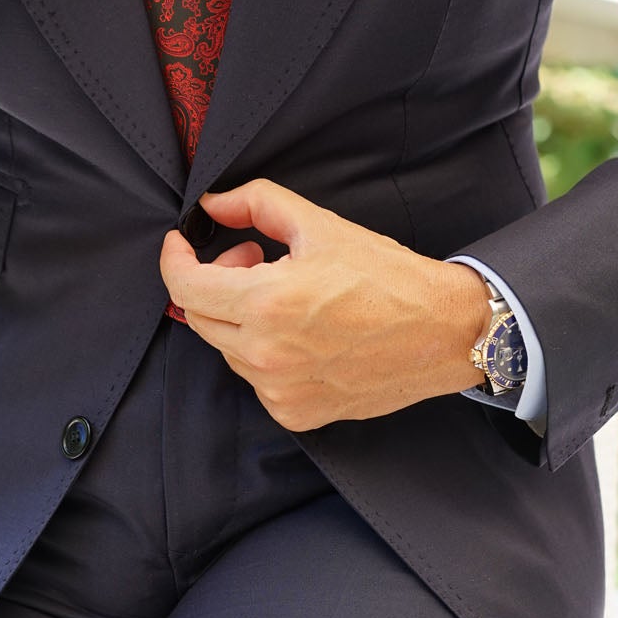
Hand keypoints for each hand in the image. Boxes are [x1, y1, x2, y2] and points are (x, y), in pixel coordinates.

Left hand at [160, 178, 489, 430]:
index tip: (181, 244)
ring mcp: (279, 390)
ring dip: (240, 317)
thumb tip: (212, 204)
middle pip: (199, 316)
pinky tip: (304, 333)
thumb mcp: (320, 225)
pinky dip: (266, 353)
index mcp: (266, 303)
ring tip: (286, 294)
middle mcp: (265, 354)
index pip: (184, 286)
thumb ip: (256, 203)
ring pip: (227, 349)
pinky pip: (257, 380)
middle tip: (252, 257)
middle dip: (213, 280)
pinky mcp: (297, 414)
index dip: (174, 258)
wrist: (443, 332)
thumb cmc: (388, 276)